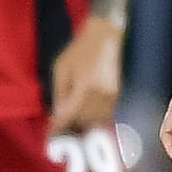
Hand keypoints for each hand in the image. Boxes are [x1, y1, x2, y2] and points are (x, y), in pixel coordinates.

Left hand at [47, 13, 124, 133]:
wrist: (105, 36)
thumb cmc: (80, 50)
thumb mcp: (61, 68)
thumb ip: (60, 94)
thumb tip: (58, 115)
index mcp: (84, 87)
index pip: (70, 115)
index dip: (60, 127)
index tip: (52, 134)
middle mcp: (100, 95)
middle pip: (84, 120)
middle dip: (72, 124)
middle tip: (62, 124)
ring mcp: (112, 95)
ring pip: (96, 119)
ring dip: (84, 121)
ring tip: (75, 116)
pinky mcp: (118, 94)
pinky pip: (106, 113)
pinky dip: (95, 115)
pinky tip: (87, 109)